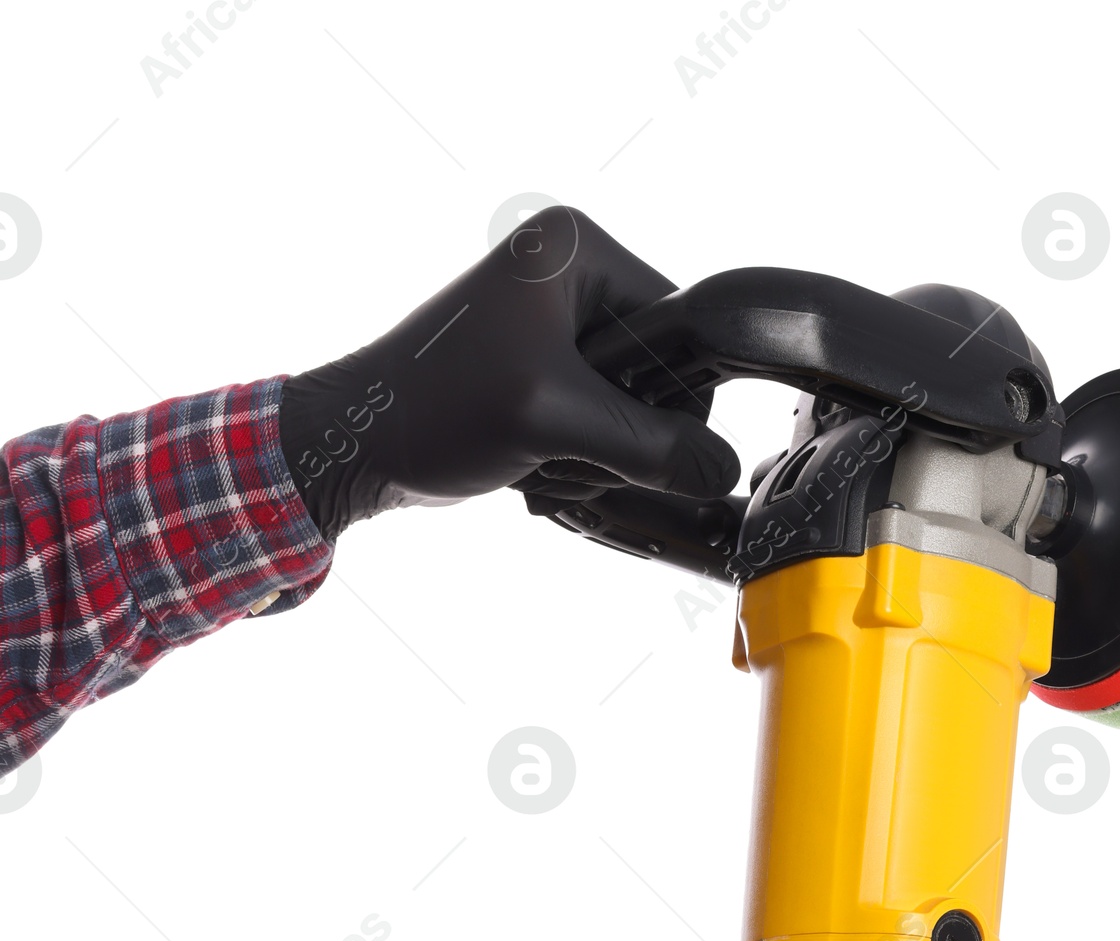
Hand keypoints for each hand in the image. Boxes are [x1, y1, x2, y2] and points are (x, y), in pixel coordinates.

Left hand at [277, 204, 738, 539]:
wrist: (354, 445)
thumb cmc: (434, 410)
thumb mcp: (557, 422)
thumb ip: (652, 447)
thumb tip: (723, 471)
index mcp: (578, 248)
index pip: (682, 327)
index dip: (674, 399)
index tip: (628, 442)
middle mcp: (570, 272)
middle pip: (660, 375)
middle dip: (627, 434)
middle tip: (569, 453)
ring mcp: (554, 323)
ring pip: (632, 410)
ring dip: (600, 456)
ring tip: (542, 462)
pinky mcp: (540, 370)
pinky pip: (599, 424)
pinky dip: (577, 459)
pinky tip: (535, 470)